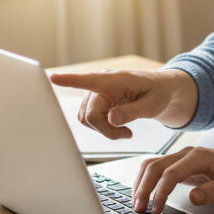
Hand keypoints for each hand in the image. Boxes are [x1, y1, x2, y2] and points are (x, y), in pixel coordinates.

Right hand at [48, 69, 197, 139]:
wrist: (160, 91)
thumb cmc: (158, 93)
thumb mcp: (153, 104)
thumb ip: (133, 112)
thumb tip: (112, 119)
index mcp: (116, 80)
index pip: (89, 80)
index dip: (70, 80)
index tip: (52, 77)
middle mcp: (101, 85)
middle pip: (90, 114)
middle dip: (105, 130)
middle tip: (127, 136)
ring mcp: (96, 94)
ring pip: (87, 119)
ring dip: (104, 131)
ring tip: (126, 132)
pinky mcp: (96, 103)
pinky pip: (90, 121)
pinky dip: (103, 129)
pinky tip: (120, 128)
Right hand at [131, 145, 213, 211]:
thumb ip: (213, 191)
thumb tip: (193, 198)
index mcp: (198, 157)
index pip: (171, 173)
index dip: (160, 192)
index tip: (156, 210)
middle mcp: (185, 154)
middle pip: (155, 167)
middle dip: (143, 188)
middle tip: (138, 209)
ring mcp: (180, 157)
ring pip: (151, 166)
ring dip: (141, 184)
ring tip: (137, 204)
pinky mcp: (178, 164)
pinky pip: (156, 169)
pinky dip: (146, 181)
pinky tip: (142, 194)